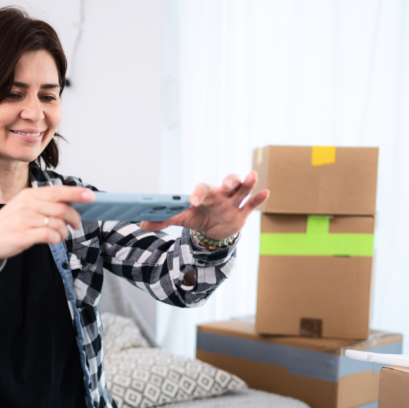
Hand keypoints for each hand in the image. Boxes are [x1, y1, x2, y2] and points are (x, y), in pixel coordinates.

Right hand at [0, 186, 92, 262]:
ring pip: (58, 223)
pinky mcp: (21, 235)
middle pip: (62, 208)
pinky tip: (54, 240)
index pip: (57, 191)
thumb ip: (45, 205)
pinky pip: (48, 235)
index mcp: (29, 194)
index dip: (76, 193)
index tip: (91, 196)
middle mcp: (26, 204)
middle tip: (76, 225)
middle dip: (75, 218)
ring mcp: (23, 220)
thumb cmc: (10, 223)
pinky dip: (56, 239)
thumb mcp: (25, 207)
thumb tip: (71, 205)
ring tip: (61, 235)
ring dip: (64, 232)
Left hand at [140, 172, 269, 239]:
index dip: (197, 195)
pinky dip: (259, 199)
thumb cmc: (197, 218)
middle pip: (227, 183)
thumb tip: (142, 224)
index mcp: (204, 195)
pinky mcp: (242, 213)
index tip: (193, 202)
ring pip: (242, 190)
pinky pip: (252, 205)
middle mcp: (221, 195)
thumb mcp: (181, 219)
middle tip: (227, 184)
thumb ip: (164, 220)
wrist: (212, 231)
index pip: (201, 191)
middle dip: (228, 181)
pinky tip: (266, 192)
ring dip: (247, 183)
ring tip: (251, 177)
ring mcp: (233, 203)